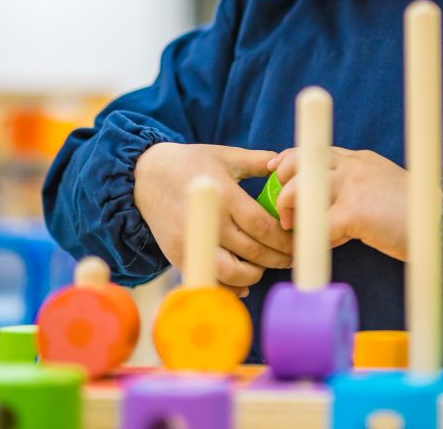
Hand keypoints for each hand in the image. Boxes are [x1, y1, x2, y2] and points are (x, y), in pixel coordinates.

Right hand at [134, 143, 292, 295]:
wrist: (144, 177)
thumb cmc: (191, 163)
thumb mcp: (225, 155)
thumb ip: (258, 161)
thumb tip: (285, 166)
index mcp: (224, 195)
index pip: (261, 226)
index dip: (283, 238)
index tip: (298, 242)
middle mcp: (208, 221)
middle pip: (251, 251)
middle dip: (277, 258)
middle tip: (293, 258)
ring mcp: (192, 241)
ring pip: (231, 272)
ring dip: (255, 275)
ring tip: (267, 265)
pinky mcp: (178, 255)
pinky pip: (208, 278)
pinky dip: (228, 287)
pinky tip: (243, 283)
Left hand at [269, 147, 407, 261]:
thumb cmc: (414, 214)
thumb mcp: (382, 188)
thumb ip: (355, 188)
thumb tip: (327, 209)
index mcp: (359, 159)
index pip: (313, 150)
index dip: (289, 160)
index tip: (275, 171)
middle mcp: (353, 165)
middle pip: (300, 159)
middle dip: (283, 183)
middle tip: (286, 212)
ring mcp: (354, 185)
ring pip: (301, 187)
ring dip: (291, 210)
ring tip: (296, 231)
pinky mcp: (355, 211)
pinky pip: (316, 225)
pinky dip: (311, 241)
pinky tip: (319, 250)